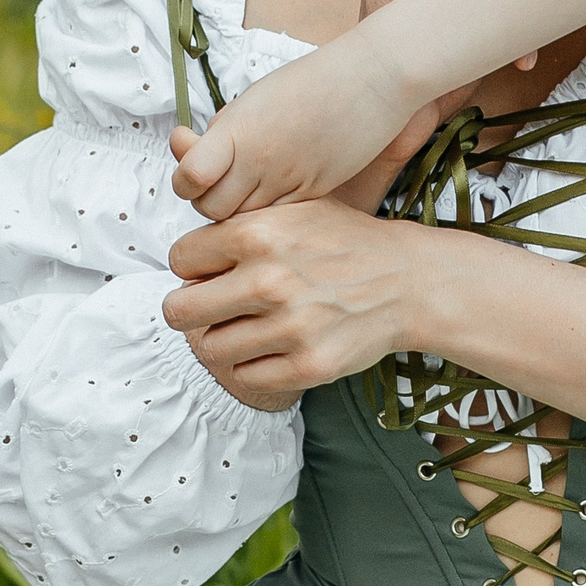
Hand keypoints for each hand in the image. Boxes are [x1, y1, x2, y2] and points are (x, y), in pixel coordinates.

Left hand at [164, 203, 427, 411]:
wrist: (407, 281)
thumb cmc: (345, 242)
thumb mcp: (294, 209)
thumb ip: (239, 224)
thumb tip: (186, 259)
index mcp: (258, 233)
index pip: (180, 259)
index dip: (193, 266)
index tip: (211, 272)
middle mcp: (268, 280)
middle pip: (178, 311)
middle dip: (188, 309)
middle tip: (208, 309)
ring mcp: (289, 328)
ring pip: (210, 348)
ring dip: (225, 339)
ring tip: (249, 326)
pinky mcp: (308, 366)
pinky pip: (246, 377)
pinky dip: (255, 365)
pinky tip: (275, 347)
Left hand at [171, 36, 421, 219]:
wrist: (372, 79)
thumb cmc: (314, 80)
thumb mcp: (256, 97)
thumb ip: (225, 130)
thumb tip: (196, 153)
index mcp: (240, 129)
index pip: (191, 177)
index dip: (186, 180)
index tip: (191, 168)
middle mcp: (260, 160)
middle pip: (212, 208)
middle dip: (209, 199)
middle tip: (219, 181)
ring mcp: (289, 180)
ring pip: (244, 220)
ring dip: (239, 209)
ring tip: (249, 183)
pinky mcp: (314, 193)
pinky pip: (278, 216)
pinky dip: (269, 210)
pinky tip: (277, 187)